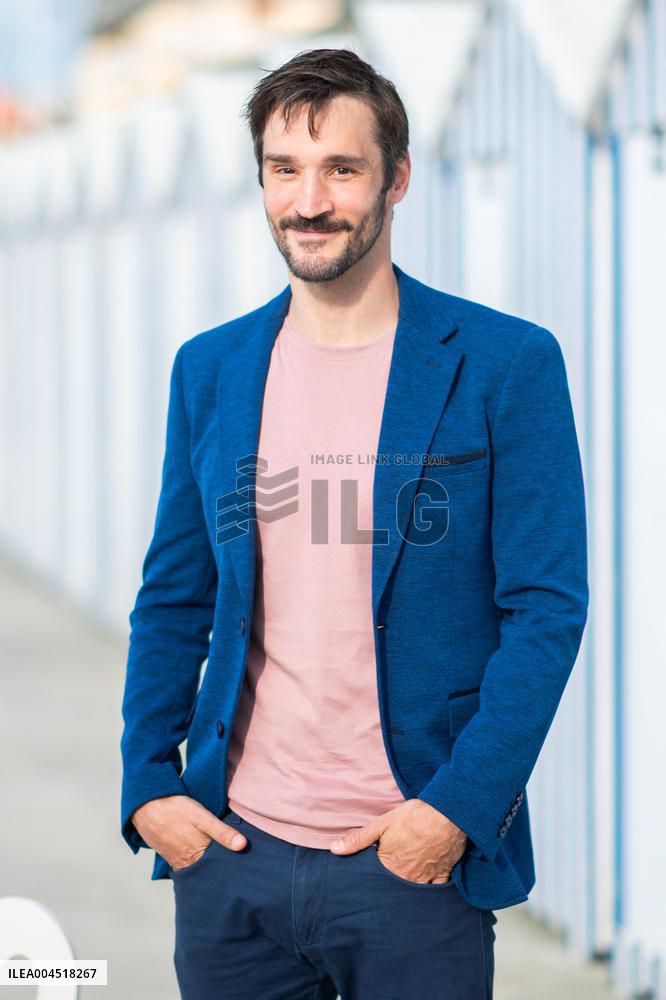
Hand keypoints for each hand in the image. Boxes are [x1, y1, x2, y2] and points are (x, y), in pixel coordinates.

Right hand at [131, 795, 246, 870]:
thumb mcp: (202, 817)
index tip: (244, 860)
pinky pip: (187, 865)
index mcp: (198, 855)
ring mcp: (178, 863)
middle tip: (236, 861)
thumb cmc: (176, 809)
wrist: (146, 806)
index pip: (221, 865)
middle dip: (221, 866)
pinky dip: (196, 863)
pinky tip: (202, 855)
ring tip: (221, 859)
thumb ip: (222, 832)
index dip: (233, 862)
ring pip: (198, 868)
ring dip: (208, 864)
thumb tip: (243, 846)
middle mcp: (188, 864)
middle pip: (210, 868)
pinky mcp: (171, 858)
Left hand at [329, 799, 467, 883]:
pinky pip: (435, 890)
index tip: (367, 879)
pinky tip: (425, 890)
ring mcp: (426, 878)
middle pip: (393, 888)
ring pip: (412, 892)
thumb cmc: (414, 817)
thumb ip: (358, 839)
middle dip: (388, 887)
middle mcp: (406, 876)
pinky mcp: (442, 874)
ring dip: (406, 889)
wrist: (448, 814)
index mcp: (389, 865)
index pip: (374, 880)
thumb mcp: (382, 823)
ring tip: (403, 884)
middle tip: (386, 882)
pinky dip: (429, 890)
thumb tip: (335, 849)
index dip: (370, 878)